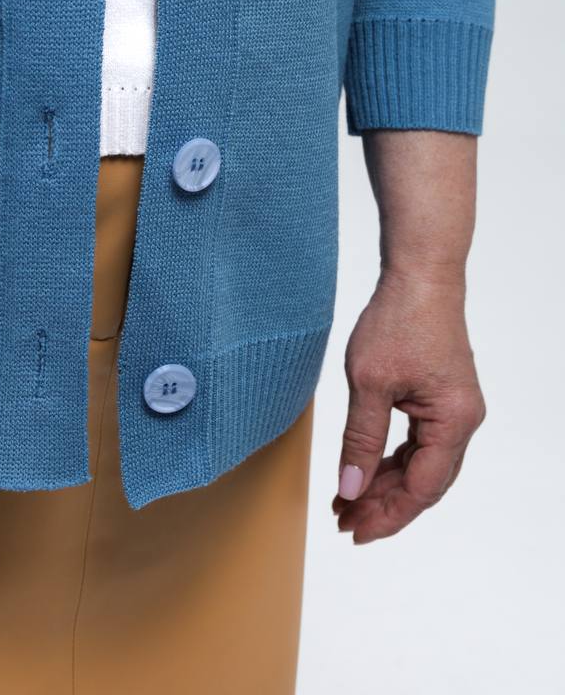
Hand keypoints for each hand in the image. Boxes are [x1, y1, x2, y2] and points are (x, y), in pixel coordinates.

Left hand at [332, 269, 485, 542]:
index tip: (353, 531)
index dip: (387, 515)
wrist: (419, 275)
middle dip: (385, 505)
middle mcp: (462, 420)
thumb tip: (350, 488)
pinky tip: (366, 468)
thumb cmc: (398, 320)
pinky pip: (420, 443)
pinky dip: (392, 459)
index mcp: (453, 422)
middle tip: (343, 521)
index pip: (421, 488)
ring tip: (347, 499)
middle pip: (425, 483)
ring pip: (422, 464)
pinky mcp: (441, 397)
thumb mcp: (369, 383)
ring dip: (386, 484)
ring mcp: (454, 409)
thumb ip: (360, 440)